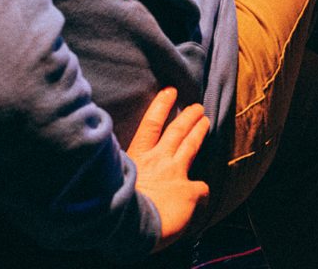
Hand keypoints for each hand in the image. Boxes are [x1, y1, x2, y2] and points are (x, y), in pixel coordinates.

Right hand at [126, 87, 210, 250]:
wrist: (131, 226)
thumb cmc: (114, 206)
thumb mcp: (112, 180)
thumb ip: (122, 170)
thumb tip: (122, 171)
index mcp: (138, 157)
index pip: (151, 125)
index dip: (161, 106)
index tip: (170, 91)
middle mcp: (158, 160)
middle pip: (176, 131)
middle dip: (188, 116)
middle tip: (197, 106)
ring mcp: (175, 173)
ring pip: (190, 146)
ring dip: (199, 132)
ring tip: (206, 120)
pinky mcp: (189, 190)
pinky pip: (201, 187)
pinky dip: (202, 189)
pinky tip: (202, 192)